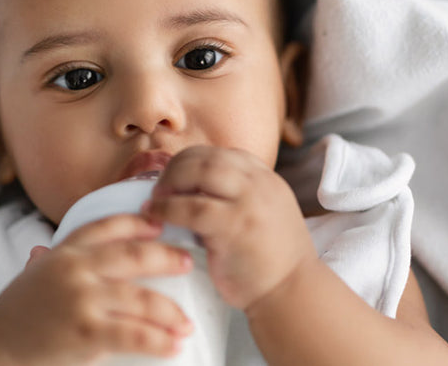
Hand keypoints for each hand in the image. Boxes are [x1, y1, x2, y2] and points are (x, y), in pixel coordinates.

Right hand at [0, 214, 194, 364]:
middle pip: (134, 255)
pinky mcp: (87, 331)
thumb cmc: (12, 319)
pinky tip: (174, 345)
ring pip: (141, 299)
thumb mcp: (28, 280)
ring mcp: (82, 298)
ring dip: (171, 312)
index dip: (137, 222)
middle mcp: (74, 269)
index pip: (105, 226)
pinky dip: (160, 340)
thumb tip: (40, 252)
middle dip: (167, 257)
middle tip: (188, 263)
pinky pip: (135, 334)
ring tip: (186, 323)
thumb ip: (43, 264)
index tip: (160, 224)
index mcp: (63, 253)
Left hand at [142, 146, 313, 310]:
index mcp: (266, 179)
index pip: (222, 154)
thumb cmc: (270, 260)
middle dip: (176, 168)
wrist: (292, 292)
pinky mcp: (235, 225)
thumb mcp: (262, 214)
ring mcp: (249, 202)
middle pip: (207, 158)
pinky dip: (167, 209)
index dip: (192, 162)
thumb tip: (188, 189)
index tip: (174, 178)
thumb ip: (236, 197)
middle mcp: (259, 183)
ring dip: (169, 183)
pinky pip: (192, 207)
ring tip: (155, 200)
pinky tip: (155, 216)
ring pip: (199, 172)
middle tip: (159, 189)